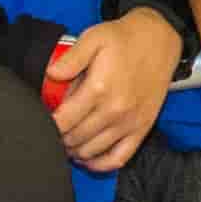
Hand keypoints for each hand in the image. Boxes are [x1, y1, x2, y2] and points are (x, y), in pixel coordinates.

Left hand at [42, 9, 183, 170]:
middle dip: (58, 137)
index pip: (63, 121)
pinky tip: (87, 158)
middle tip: (51, 129)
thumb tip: (51, 75)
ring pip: (92, 151)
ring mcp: (129, 123)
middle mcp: (115, 110)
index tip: (40, 120)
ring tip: (65, 140)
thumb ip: (71, 58)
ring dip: (74, 151)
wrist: (160, 40)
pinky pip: (118, 159)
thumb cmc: (124, 39)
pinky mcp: (142, 129)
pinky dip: (99, 164)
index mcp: (99, 88)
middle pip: (75, 139)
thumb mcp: (94, 37)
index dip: (47, 125)